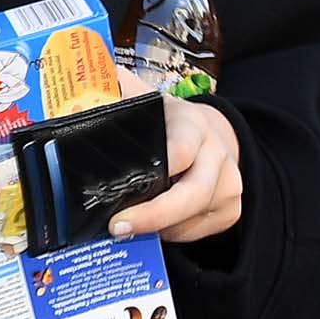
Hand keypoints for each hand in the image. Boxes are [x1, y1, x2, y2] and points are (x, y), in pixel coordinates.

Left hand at [106, 78, 243, 245]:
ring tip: (127, 228)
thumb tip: (88, 84)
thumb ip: (121, 92)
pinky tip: (154, 228)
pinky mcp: (231, 210)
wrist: (216, 135)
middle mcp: (217, 154)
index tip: (124, 190)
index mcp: (192, 125)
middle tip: (118, 228)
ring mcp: (229, 184)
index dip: (157, 172)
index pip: (180, 151)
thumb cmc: (171, 123)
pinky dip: (173, 234)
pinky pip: (198, 231)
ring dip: (159, 228)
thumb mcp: (149, 101)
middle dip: (154, 216)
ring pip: (193, 217)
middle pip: (192, 194)